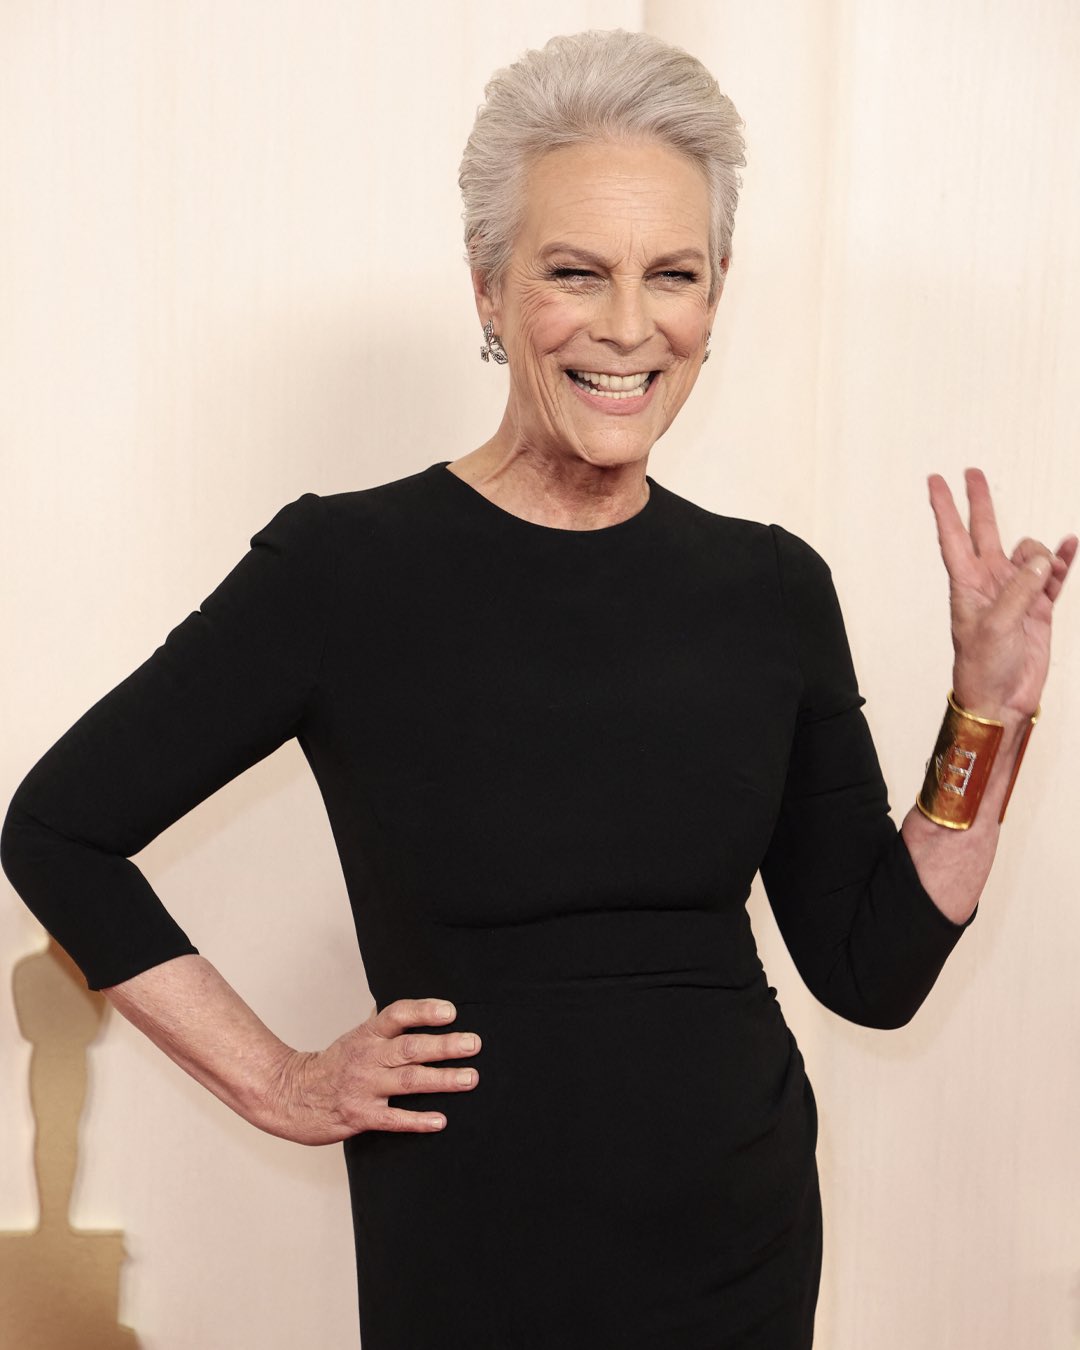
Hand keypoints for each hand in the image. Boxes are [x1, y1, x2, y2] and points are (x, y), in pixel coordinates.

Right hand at [267, 997, 480, 1144]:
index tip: (450, 1011)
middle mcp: (368, 1058)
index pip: (397, 1015)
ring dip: (442, 1080)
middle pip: (410, 1048)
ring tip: (470, 1078)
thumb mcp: (356, 1036)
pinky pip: (394, 1119)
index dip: (424, 1011)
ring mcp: (365, 1087)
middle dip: (445, 1046)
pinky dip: (418, 1121)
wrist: (290, 1096)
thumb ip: (382, 1021)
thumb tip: (403, 1000)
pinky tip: (440, 1121)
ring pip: (409, 1081)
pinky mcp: (361, 1116)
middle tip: (474, 1044)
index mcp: (368, 1035)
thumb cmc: (331, 1065)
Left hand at [928, 467, 1075, 719]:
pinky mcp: (1039, 608)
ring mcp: (1015, 593)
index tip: (935, 480)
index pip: (954, 536)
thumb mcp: (995, 626)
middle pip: (985, 531)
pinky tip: (1069, 546)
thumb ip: (1020, 589)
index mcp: (966, 585)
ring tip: (1045, 574)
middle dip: (980, 502)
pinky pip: (1053, 575)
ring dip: (1041, 554)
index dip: (945, 508)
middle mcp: (989, 583)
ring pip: (1029, 554)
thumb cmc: (983, 668)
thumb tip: (1041, 557)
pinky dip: (1062, 560)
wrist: (1001, 700)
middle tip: (973, 472)